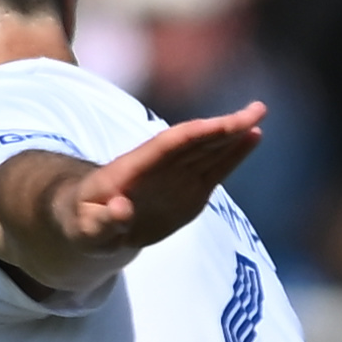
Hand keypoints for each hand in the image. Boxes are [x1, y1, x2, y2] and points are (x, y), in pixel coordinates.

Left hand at [47, 104, 264, 259]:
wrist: (89, 222)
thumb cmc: (82, 225)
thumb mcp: (85, 229)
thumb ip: (101, 222)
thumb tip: (121, 209)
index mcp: (134, 168)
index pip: (171, 145)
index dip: (199, 134)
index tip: (226, 125)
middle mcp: (158, 165)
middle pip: (195, 140)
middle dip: (225, 127)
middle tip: (256, 111)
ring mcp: (174, 175)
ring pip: (208, 149)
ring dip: (234, 134)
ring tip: (259, 117)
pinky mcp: (188, 189)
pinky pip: (214, 168)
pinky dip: (233, 154)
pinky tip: (253, 138)